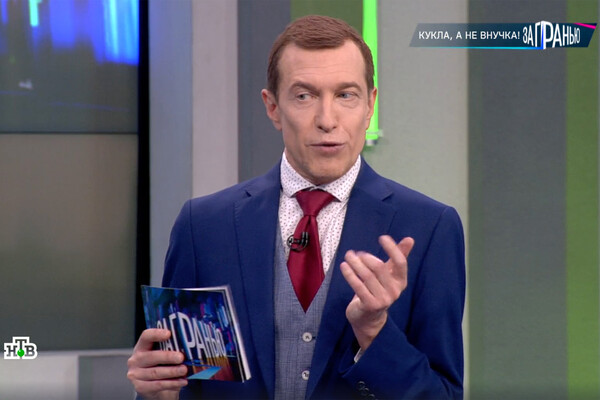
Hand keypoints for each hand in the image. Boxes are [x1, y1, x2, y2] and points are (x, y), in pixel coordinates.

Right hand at [127, 329, 187, 399]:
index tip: (169, 334)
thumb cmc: (159, 366)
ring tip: (184, 370)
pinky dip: (172, 383)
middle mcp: (136, 360)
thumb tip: (188, 346)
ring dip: (172, 371)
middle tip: (181, 357)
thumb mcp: (161, 355)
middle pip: (151, 356)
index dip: (156, 334)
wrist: (151, 388)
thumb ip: (169, 348)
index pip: (146, 336)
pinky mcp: (141, 388)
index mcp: (141, 347)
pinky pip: (158, 385)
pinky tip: (182, 381)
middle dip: (168, 357)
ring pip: (156, 372)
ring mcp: (137, 375)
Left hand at [340, 235, 413, 349]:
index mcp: (401, 282)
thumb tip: (410, 239)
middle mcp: (395, 291)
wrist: (369, 318)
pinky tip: (344, 266)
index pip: (400, 262)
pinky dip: (349, 274)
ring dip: (355, 263)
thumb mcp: (389, 274)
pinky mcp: (370, 305)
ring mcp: (383, 299)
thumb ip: (399, 257)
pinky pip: (358, 286)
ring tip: (348, 256)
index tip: (382, 238)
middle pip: (379, 268)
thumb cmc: (379, 290)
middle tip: (354, 252)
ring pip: (367, 276)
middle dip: (366, 257)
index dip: (392, 249)